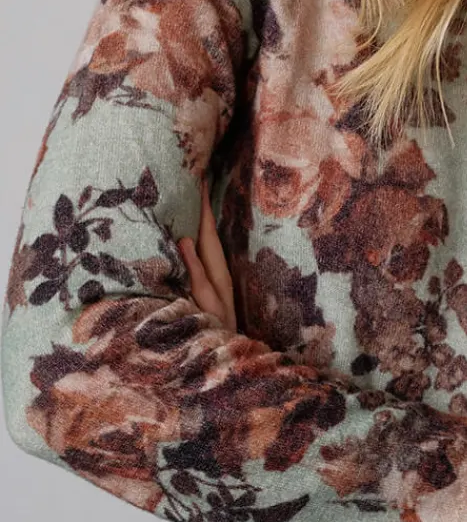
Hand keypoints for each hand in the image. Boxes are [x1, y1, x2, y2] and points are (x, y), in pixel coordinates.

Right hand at [177, 181, 236, 330]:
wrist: (225, 342)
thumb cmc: (214, 320)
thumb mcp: (202, 294)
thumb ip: (194, 267)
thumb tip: (185, 237)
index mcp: (216, 263)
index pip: (208, 228)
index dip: (204, 204)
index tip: (201, 180)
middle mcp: (217, 264)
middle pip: (208, 229)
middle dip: (202, 206)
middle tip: (196, 181)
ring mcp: (214, 272)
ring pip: (206, 239)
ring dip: (200, 220)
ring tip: (192, 201)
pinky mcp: (210, 280)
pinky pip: (202, 250)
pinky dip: (197, 236)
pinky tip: (191, 234)